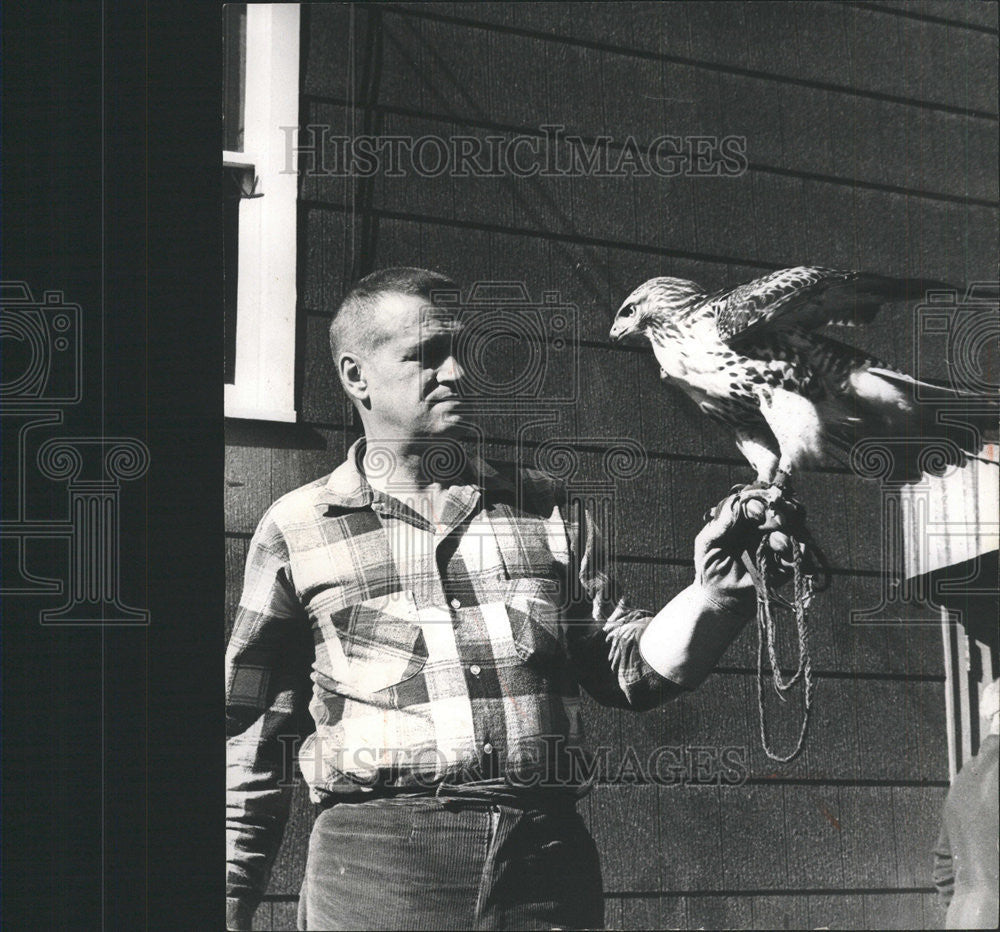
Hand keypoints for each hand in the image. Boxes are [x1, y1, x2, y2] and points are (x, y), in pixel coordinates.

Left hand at [693, 488, 797, 609]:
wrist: (720, 597)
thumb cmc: (709, 567)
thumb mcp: (706, 544)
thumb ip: (718, 526)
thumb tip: (734, 506)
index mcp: (742, 519)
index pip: (754, 503)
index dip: (758, 504)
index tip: (758, 512)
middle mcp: (760, 527)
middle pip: (778, 512)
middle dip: (779, 515)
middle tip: (779, 523)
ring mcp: (774, 544)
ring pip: (791, 531)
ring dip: (788, 535)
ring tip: (780, 544)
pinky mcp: (784, 563)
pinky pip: (797, 555)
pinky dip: (797, 553)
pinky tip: (793, 554)